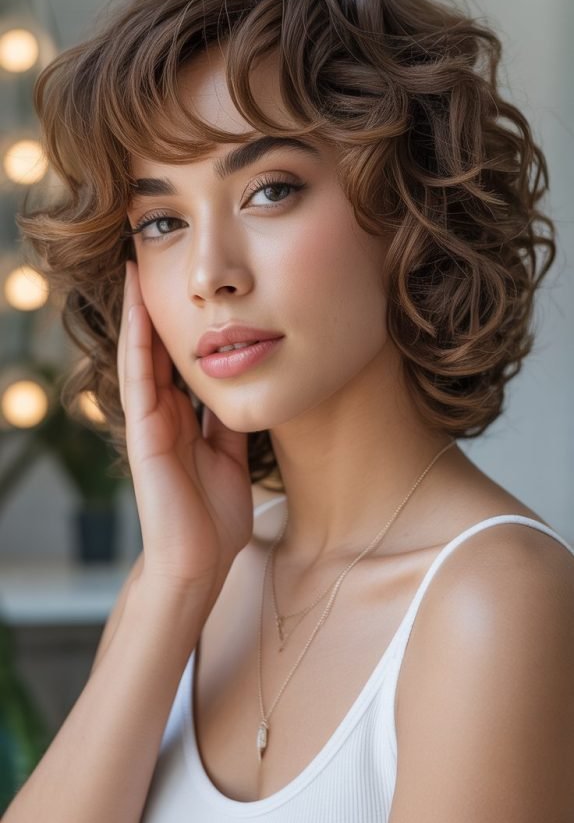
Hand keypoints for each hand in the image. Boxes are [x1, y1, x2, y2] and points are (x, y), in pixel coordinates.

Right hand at [117, 260, 254, 598]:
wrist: (199, 562)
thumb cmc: (215, 518)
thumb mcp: (231, 457)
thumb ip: (226, 425)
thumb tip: (239, 390)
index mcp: (184, 420)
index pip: (180, 360)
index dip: (184, 323)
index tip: (190, 287)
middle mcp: (163, 414)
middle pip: (158, 348)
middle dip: (157, 306)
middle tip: (155, 259)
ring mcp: (150, 422)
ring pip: (142, 354)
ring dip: (139, 313)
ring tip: (136, 268)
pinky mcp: (144, 433)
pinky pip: (139, 379)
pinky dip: (137, 343)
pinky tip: (138, 311)